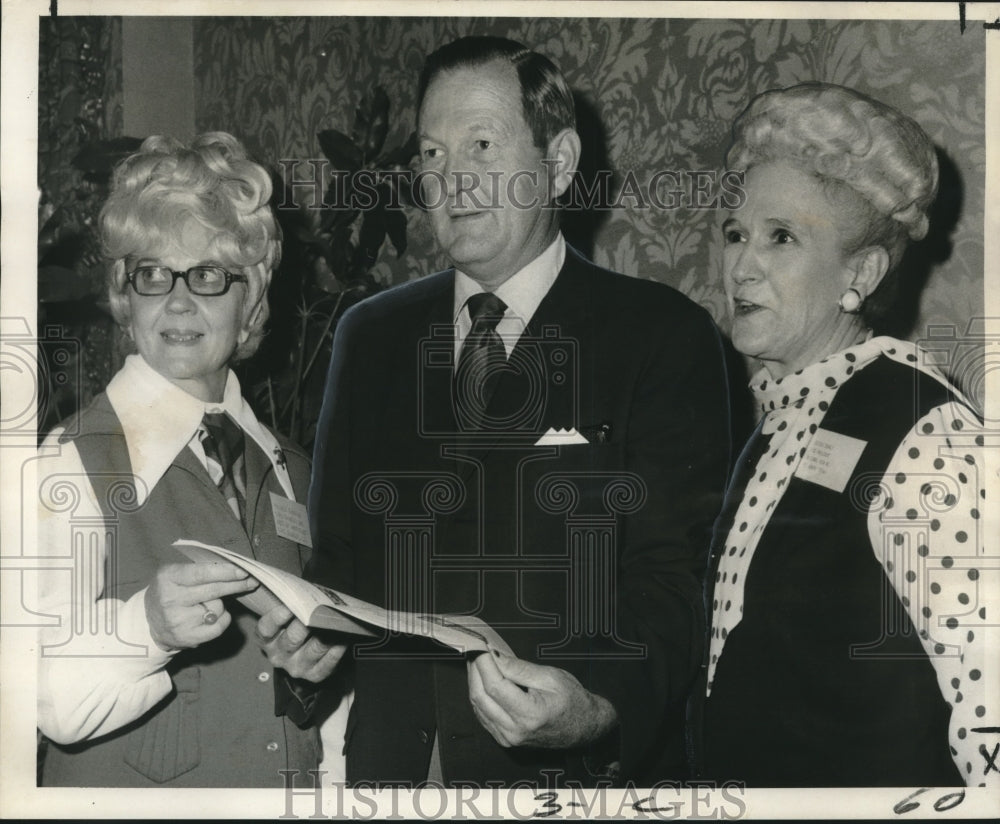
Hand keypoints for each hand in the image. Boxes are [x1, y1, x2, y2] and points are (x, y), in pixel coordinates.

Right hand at [145, 562, 256, 650]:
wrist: (149, 622)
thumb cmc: (171, 591)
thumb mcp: (177, 574)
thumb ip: (201, 569)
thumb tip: (236, 569)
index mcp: (167, 577)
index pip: (202, 573)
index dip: (225, 572)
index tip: (243, 571)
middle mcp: (170, 599)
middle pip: (213, 591)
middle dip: (236, 585)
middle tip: (251, 581)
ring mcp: (177, 621)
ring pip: (217, 608)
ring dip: (220, 604)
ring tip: (207, 604)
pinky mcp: (186, 638)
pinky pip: (218, 627)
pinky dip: (223, 620)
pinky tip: (216, 616)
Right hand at [254, 604, 346, 681]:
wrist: (306, 649)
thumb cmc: (296, 624)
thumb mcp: (287, 615)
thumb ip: (292, 604)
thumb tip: (306, 594)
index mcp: (267, 640)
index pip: (266, 628)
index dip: (278, 616)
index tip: (291, 605)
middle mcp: (278, 656)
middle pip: (293, 638)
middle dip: (307, 622)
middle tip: (319, 610)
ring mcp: (296, 667)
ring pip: (313, 649)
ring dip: (326, 634)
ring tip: (335, 621)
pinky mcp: (314, 675)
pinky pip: (328, 663)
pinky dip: (337, 649)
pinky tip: (343, 638)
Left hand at [467, 651, 617, 748]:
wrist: (584, 728)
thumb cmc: (573, 701)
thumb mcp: (551, 677)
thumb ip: (520, 668)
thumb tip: (495, 655)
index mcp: (530, 715)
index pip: (495, 686)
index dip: (484, 663)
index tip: (480, 645)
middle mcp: (515, 731)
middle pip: (480, 696)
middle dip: (474, 669)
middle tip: (476, 649)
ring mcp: (508, 738)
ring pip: (478, 706)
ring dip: (474, 681)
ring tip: (479, 661)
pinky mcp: (504, 738)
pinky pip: (483, 714)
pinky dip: (480, 695)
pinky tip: (484, 679)